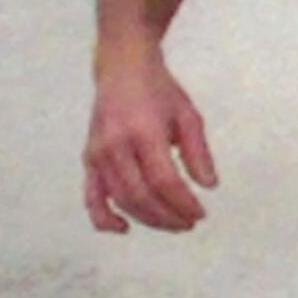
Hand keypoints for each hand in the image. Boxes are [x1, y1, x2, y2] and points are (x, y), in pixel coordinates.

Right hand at [84, 56, 217, 233]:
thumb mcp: (188, 116)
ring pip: (120, 200)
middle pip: (141, 195)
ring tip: (172, 224)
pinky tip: (124, 227)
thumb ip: (198, 152)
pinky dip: (103, 217)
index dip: (183, 203)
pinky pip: (91, 196)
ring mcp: (98, 155)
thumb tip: (209, 186)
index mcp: (144, 133)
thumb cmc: (159, 92)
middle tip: (189, 224)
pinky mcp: (88, 160)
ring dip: (147, 219)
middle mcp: (116, 146)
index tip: (201, 214)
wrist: (122, 70)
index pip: (164, 181)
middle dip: (167, 216)